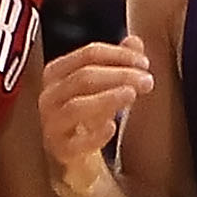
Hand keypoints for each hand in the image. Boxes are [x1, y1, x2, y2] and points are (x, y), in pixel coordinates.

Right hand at [40, 37, 152, 195]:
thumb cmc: (88, 115)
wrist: (74, 156)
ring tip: (132, 95)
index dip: (119, 55)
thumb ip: (119, 61)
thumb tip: (135, 40)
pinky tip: (112, 127)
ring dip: (108, 98)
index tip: (145, 62)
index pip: (88, 54)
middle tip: (147, 80)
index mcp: (57, 72)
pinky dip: (94, 135)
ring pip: (76, 106)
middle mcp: (49, 95)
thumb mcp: (105, 85)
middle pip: (83, 77)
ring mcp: (51, 123)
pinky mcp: (59, 151)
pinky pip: (74, 143)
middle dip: (119, 75)